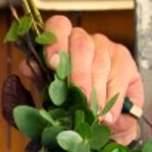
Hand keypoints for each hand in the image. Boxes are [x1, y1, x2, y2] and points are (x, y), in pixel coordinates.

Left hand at [17, 14, 143, 144]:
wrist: (98, 125)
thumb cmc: (71, 106)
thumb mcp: (50, 97)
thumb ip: (38, 80)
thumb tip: (28, 66)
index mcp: (61, 43)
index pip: (58, 27)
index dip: (55, 42)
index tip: (53, 64)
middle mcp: (83, 40)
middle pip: (82, 46)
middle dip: (79, 75)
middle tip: (80, 99)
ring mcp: (105, 47)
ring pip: (101, 63)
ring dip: (97, 93)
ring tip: (94, 114)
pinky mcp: (123, 60)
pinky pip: (119, 77)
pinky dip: (113, 100)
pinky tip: (108, 115)